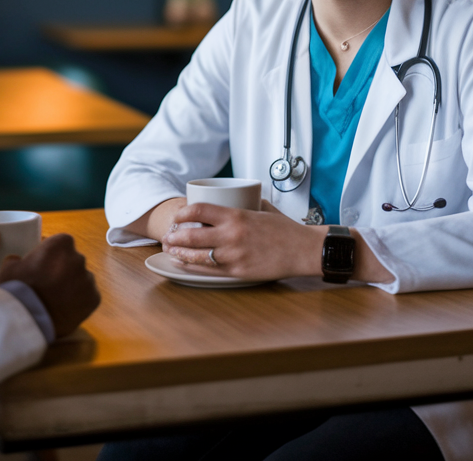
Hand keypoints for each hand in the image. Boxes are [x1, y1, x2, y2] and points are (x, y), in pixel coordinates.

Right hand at [0, 233, 100, 337]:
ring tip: (57, 300)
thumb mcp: (10, 267)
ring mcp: (88, 279)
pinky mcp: (94, 298)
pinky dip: (79, 301)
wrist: (29, 319)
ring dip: (72, 286)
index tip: (44, 264)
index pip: (62, 243)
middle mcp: (79, 258)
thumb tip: (19, 261)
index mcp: (60, 244)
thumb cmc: (18, 289)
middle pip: (73, 261)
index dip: (53, 254)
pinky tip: (65, 309)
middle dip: (64, 270)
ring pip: (82, 279)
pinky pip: (88, 296)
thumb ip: (19, 259)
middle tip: (49, 284)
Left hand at [161, 204, 394, 283]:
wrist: (304, 250)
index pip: (199, 210)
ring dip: (179, 253)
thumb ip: (242, 206)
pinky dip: (192, 266)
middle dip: (174, 236)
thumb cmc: (285, 229)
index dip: (182, 213)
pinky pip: (209, 269)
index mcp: (237, 216)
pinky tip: (183, 263)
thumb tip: (226, 200)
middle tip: (167, 235)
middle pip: (191, 235)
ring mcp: (233, 256)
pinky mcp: (238, 272)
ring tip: (170, 250)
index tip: (178, 215)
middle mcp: (232, 236)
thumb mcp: (261, 208)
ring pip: (196, 256)